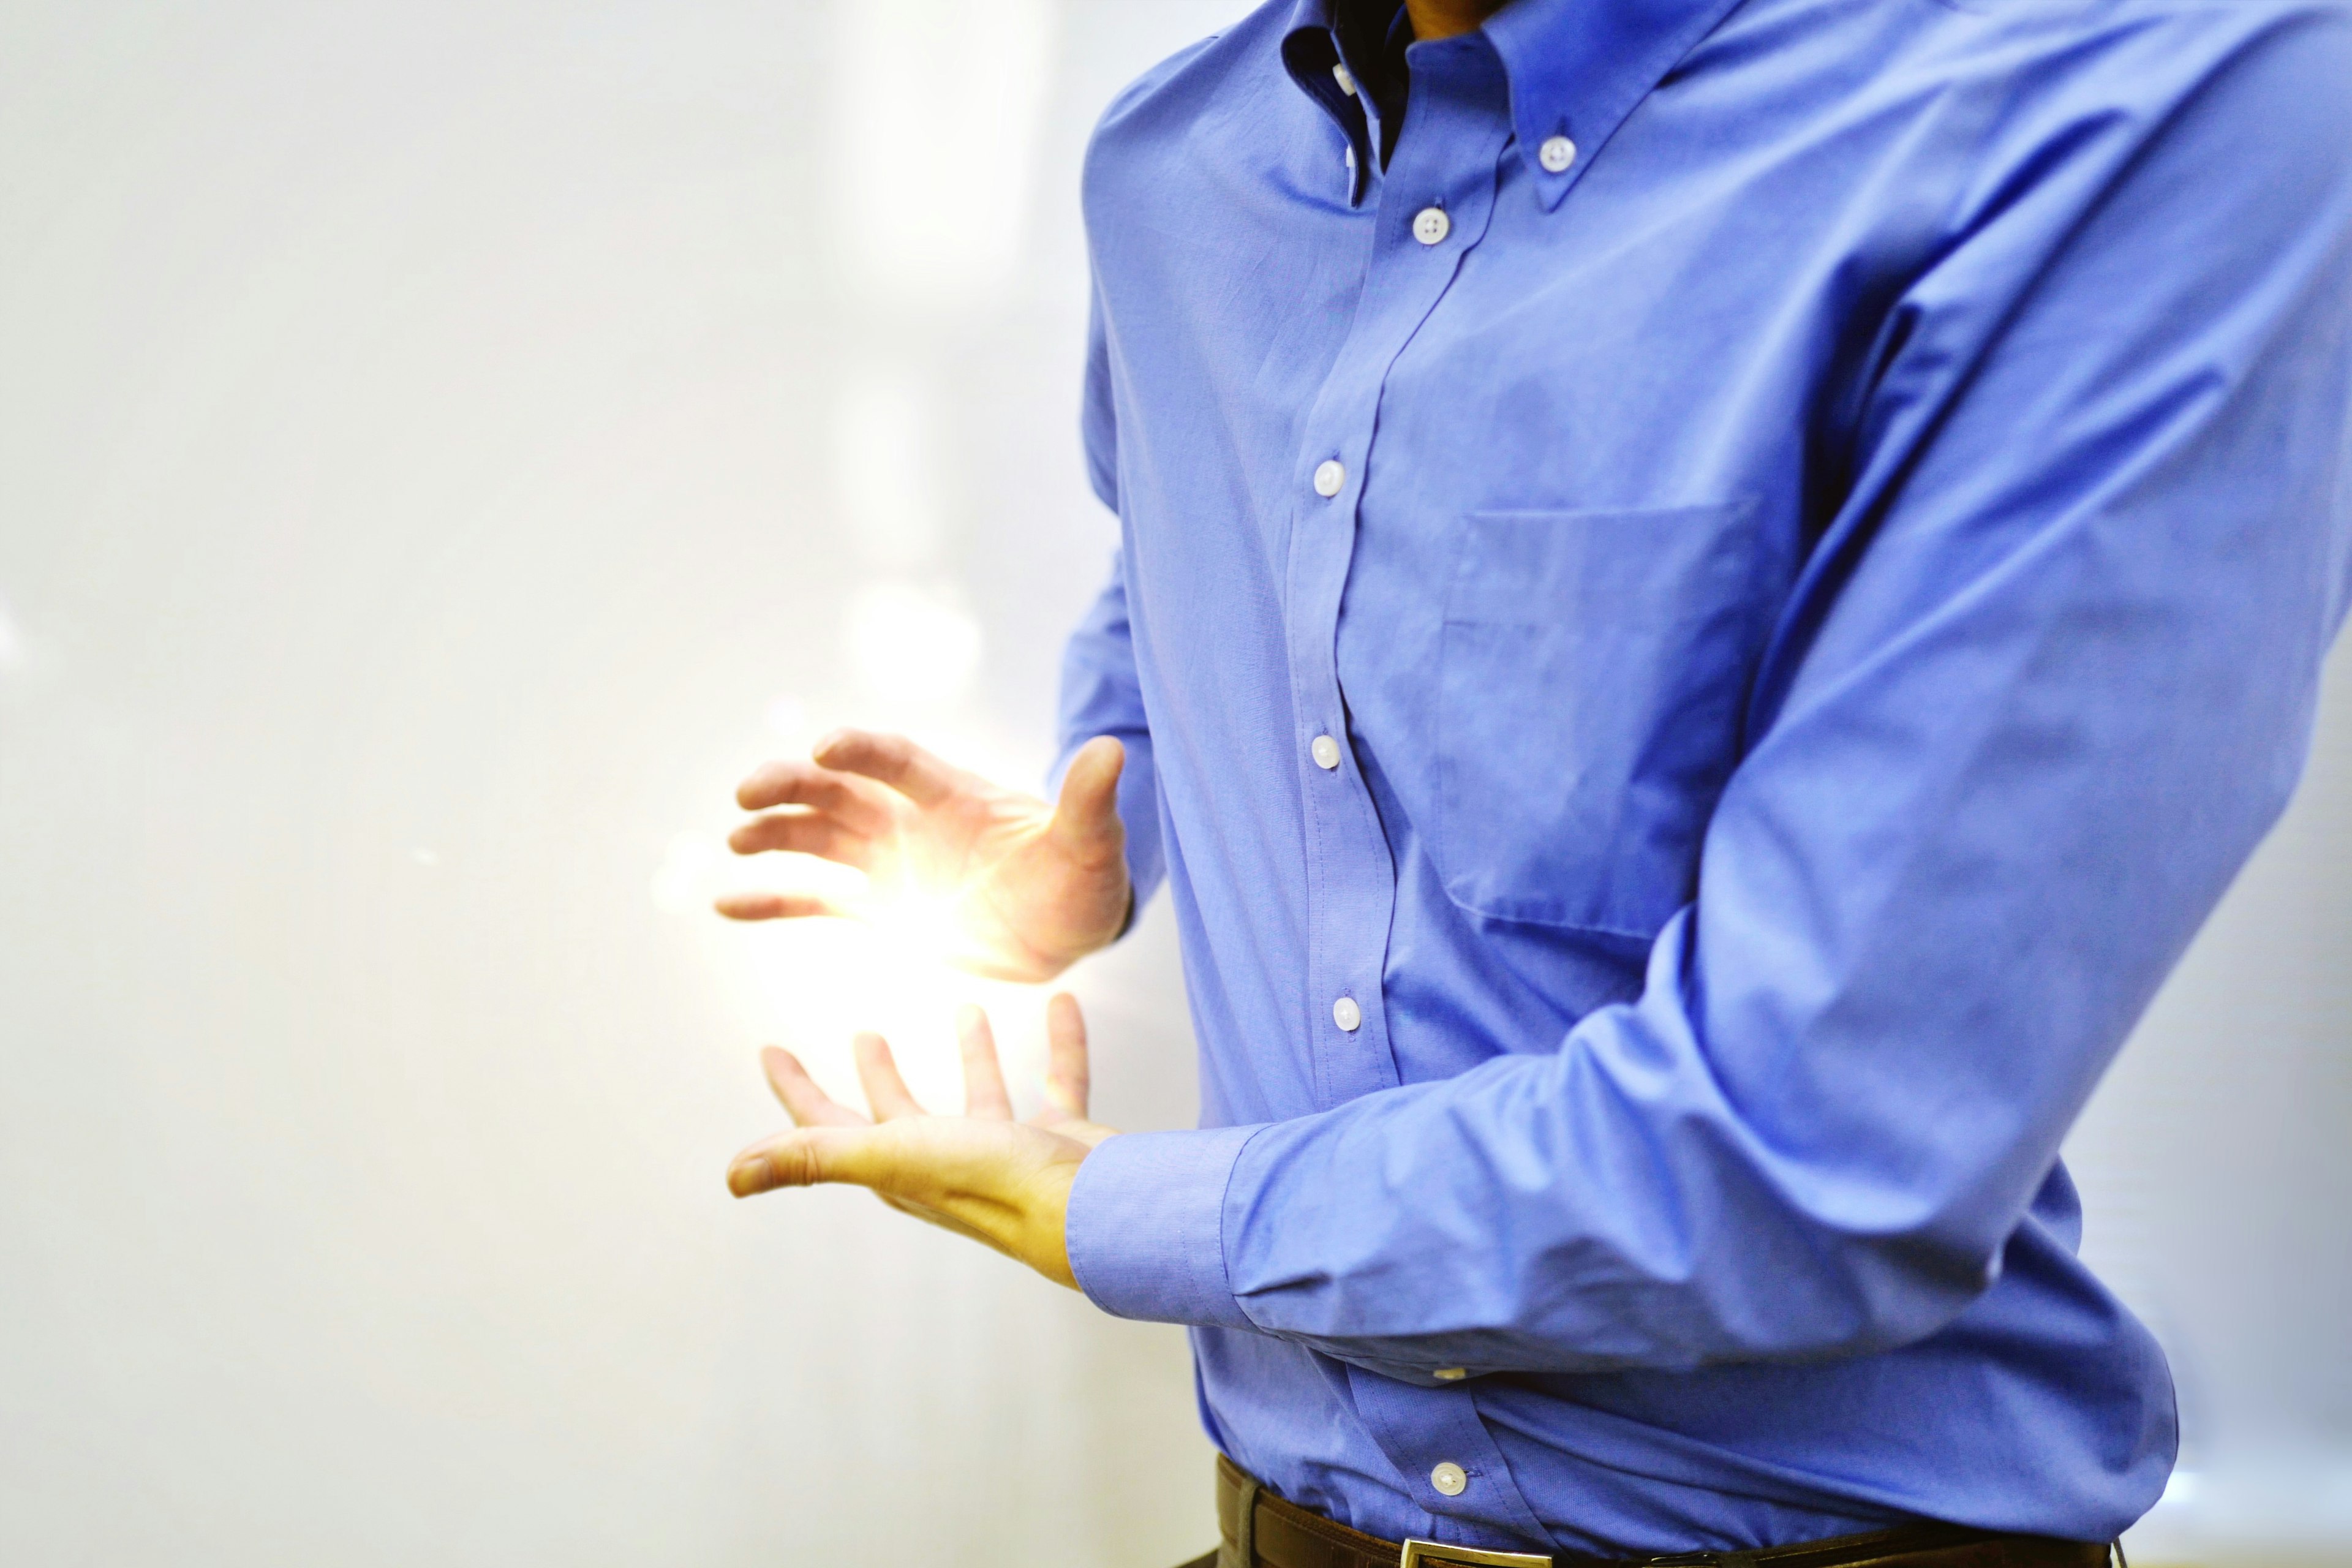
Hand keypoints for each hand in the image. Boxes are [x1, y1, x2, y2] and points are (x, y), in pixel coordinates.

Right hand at [716, 729, 1131, 982]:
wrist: (1067, 927)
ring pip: (818, 838)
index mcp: (954, 796)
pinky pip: (815, 901)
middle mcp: (911, 821)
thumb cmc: (1082, 877)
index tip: (825, 746)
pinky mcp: (880, 908)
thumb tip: (1112, 751)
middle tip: (747, 791)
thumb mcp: (1092, 845)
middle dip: (793, 787)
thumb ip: (1088, 804)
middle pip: (840, 791)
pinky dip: (771, 901)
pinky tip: (724, 902)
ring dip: (775, 834)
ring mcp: (890, 862)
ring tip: (735, 836)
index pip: (898, 761)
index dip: (862, 751)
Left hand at [726, 992, 1117, 1288]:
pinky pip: (1057, 1080)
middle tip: (862, 1032)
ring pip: (982, 1095)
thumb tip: (731, 1176)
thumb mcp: (894, 1154)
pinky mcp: (1060, 1140)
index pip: (828, 1129)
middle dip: (877, 1074)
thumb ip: (815, 1156)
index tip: (769, 1048)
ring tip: (967, 1008)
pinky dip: (1058, 1044)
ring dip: (972, 1054)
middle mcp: (947, 1162)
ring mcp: (1009, 1154)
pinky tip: (1061, 1006)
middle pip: (899, 1113)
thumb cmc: (994, 1184)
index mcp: (898, 1166)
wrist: (1096, 1212)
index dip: (794, 1090)